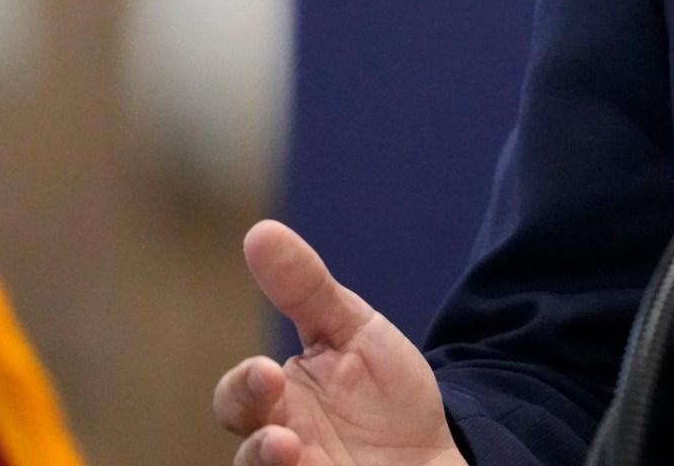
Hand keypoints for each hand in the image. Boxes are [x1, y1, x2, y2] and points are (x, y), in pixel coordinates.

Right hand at [212, 220, 464, 465]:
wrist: (434, 456)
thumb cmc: (385, 396)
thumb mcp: (357, 334)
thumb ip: (308, 290)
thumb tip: (260, 231)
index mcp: (278, 401)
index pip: (240, 395)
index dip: (245, 385)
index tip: (268, 369)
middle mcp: (278, 448)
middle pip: (243, 450)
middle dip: (253, 437)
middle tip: (276, 420)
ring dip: (268, 465)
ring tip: (289, 451)